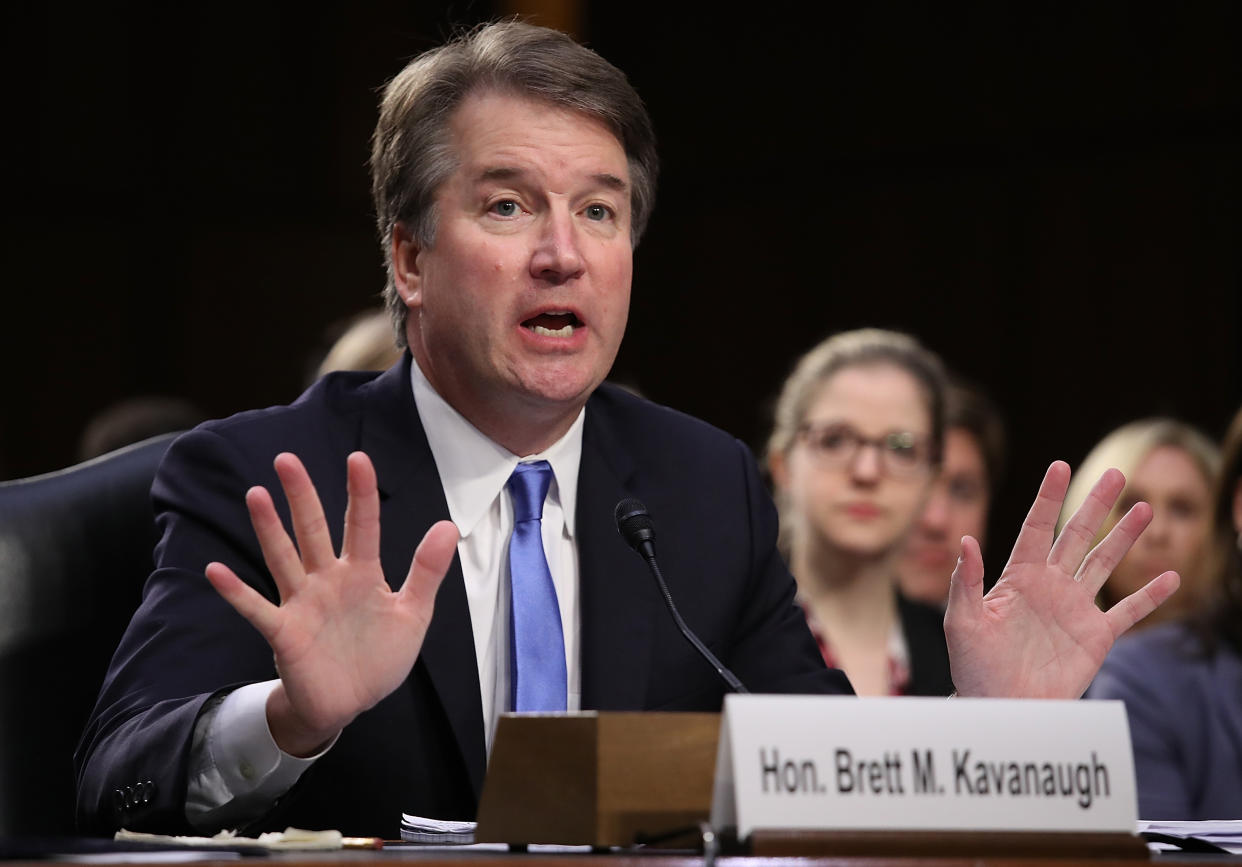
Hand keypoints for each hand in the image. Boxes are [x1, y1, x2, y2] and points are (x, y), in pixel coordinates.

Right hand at [204, 452, 457, 754]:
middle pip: (313, 530)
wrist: (351, 703)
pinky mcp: (285, 633)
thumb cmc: (380, 655)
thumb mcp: (413, 613)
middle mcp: (328, 580)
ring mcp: (303, 603)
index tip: (358, 458)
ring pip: (284, 559)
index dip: (360, 493)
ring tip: (256, 495)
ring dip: (269, 529)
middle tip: (287, 459)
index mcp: (362, 573)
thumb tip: (448, 526)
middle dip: (302, 496)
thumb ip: (427, 571)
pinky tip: (216, 571)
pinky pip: (257, 609)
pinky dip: (236, 593)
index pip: (362, 525)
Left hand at [944, 461, 1179, 698]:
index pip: (1036, 528)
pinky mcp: (1096, 636)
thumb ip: (966, 583)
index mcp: (1018, 578)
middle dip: (1096, 505)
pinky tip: (1171, 577)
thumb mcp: (962, 623)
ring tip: (1144, 508)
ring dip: (1125, 537)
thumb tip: (967, 542)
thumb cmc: (974, 666)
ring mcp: (1075, 609)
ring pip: (1104, 563)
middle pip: (1077, 536)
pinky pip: (1128, 611)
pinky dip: (1149, 595)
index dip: (1048, 498)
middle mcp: (1050, 586)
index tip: (1061, 466)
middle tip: (1117, 474)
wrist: (1000, 706)